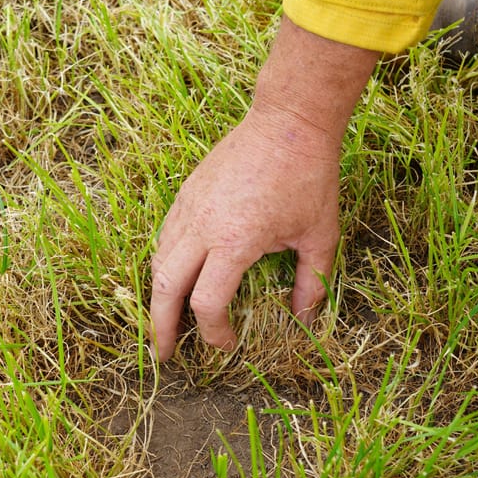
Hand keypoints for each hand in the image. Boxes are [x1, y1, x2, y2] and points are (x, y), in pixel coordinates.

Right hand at [147, 16, 380, 359]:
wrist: (288, 122)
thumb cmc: (309, 178)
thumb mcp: (320, 236)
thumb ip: (311, 283)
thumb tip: (304, 319)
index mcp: (234, 242)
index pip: (207, 304)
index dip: (214, 332)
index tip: (228, 345)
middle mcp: (202, 227)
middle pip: (164, 288)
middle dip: (161, 326)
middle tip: (164, 354)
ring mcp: (189, 207)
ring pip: (158, 261)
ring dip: (158, 296)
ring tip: (164, 320)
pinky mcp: (186, 193)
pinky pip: (165, 237)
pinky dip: (164, 264)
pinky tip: (175, 278)